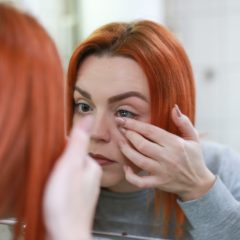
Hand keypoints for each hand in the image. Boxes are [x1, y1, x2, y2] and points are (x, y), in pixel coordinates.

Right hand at [43, 116, 101, 239]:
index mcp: (92, 166)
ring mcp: (86, 189)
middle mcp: (93, 176)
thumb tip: (89, 117)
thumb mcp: (70, 165)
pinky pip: (69, 185)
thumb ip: (79, 142)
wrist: (65, 234)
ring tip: (51, 181)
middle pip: (75, 160)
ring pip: (72, 173)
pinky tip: (55, 192)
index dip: (63, 149)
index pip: (78, 147)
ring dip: (60, 174)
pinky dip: (61, 185)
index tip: (53, 155)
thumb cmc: (66, 201)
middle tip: (51, 170)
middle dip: (62, 162)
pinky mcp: (78, 200)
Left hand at [117, 105, 214, 200]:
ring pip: (139, 161)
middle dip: (129, 135)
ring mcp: (162, 172)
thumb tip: (174, 108)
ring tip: (119, 142)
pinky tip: (125, 167)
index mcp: (174, 144)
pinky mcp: (158, 183)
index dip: (135, 124)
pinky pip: (140, 182)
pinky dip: (130, 176)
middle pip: (142, 144)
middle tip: (120, 128)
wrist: (198, 183)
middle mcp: (167, 157)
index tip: (123, 120)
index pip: (151, 131)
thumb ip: (184, 122)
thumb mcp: (193, 138)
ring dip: (126, 151)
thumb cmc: (194, 157)